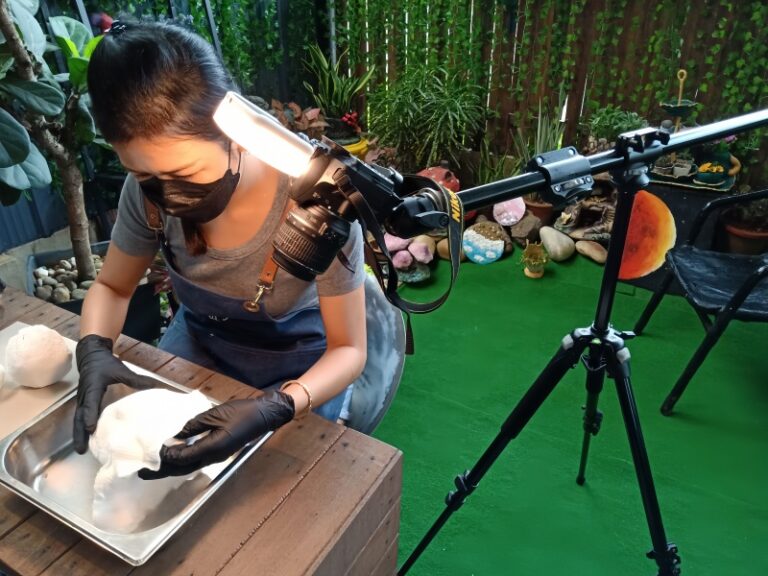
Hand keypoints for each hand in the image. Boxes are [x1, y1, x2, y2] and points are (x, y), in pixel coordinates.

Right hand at [73, 334, 163, 453]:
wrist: (91, 355)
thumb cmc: (105, 363)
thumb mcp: (121, 370)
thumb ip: (137, 379)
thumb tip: (156, 387)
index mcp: (93, 386)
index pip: (90, 402)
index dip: (90, 414)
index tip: (90, 427)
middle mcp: (84, 395)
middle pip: (79, 416)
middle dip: (80, 433)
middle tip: (82, 449)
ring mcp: (81, 399)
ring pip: (76, 419)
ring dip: (78, 434)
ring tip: (81, 450)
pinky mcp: (82, 402)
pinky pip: (79, 417)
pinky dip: (80, 429)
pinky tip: (86, 440)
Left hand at [138, 391, 294, 479]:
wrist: (263, 415)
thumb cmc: (241, 412)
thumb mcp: (215, 414)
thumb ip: (194, 424)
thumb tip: (176, 432)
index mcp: (212, 448)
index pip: (182, 456)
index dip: (166, 455)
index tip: (151, 449)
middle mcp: (213, 457)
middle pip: (183, 468)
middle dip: (163, 470)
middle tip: (144, 472)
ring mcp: (216, 456)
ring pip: (189, 466)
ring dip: (172, 466)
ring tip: (155, 465)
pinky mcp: (218, 452)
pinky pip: (196, 459)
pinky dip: (183, 458)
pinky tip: (175, 452)